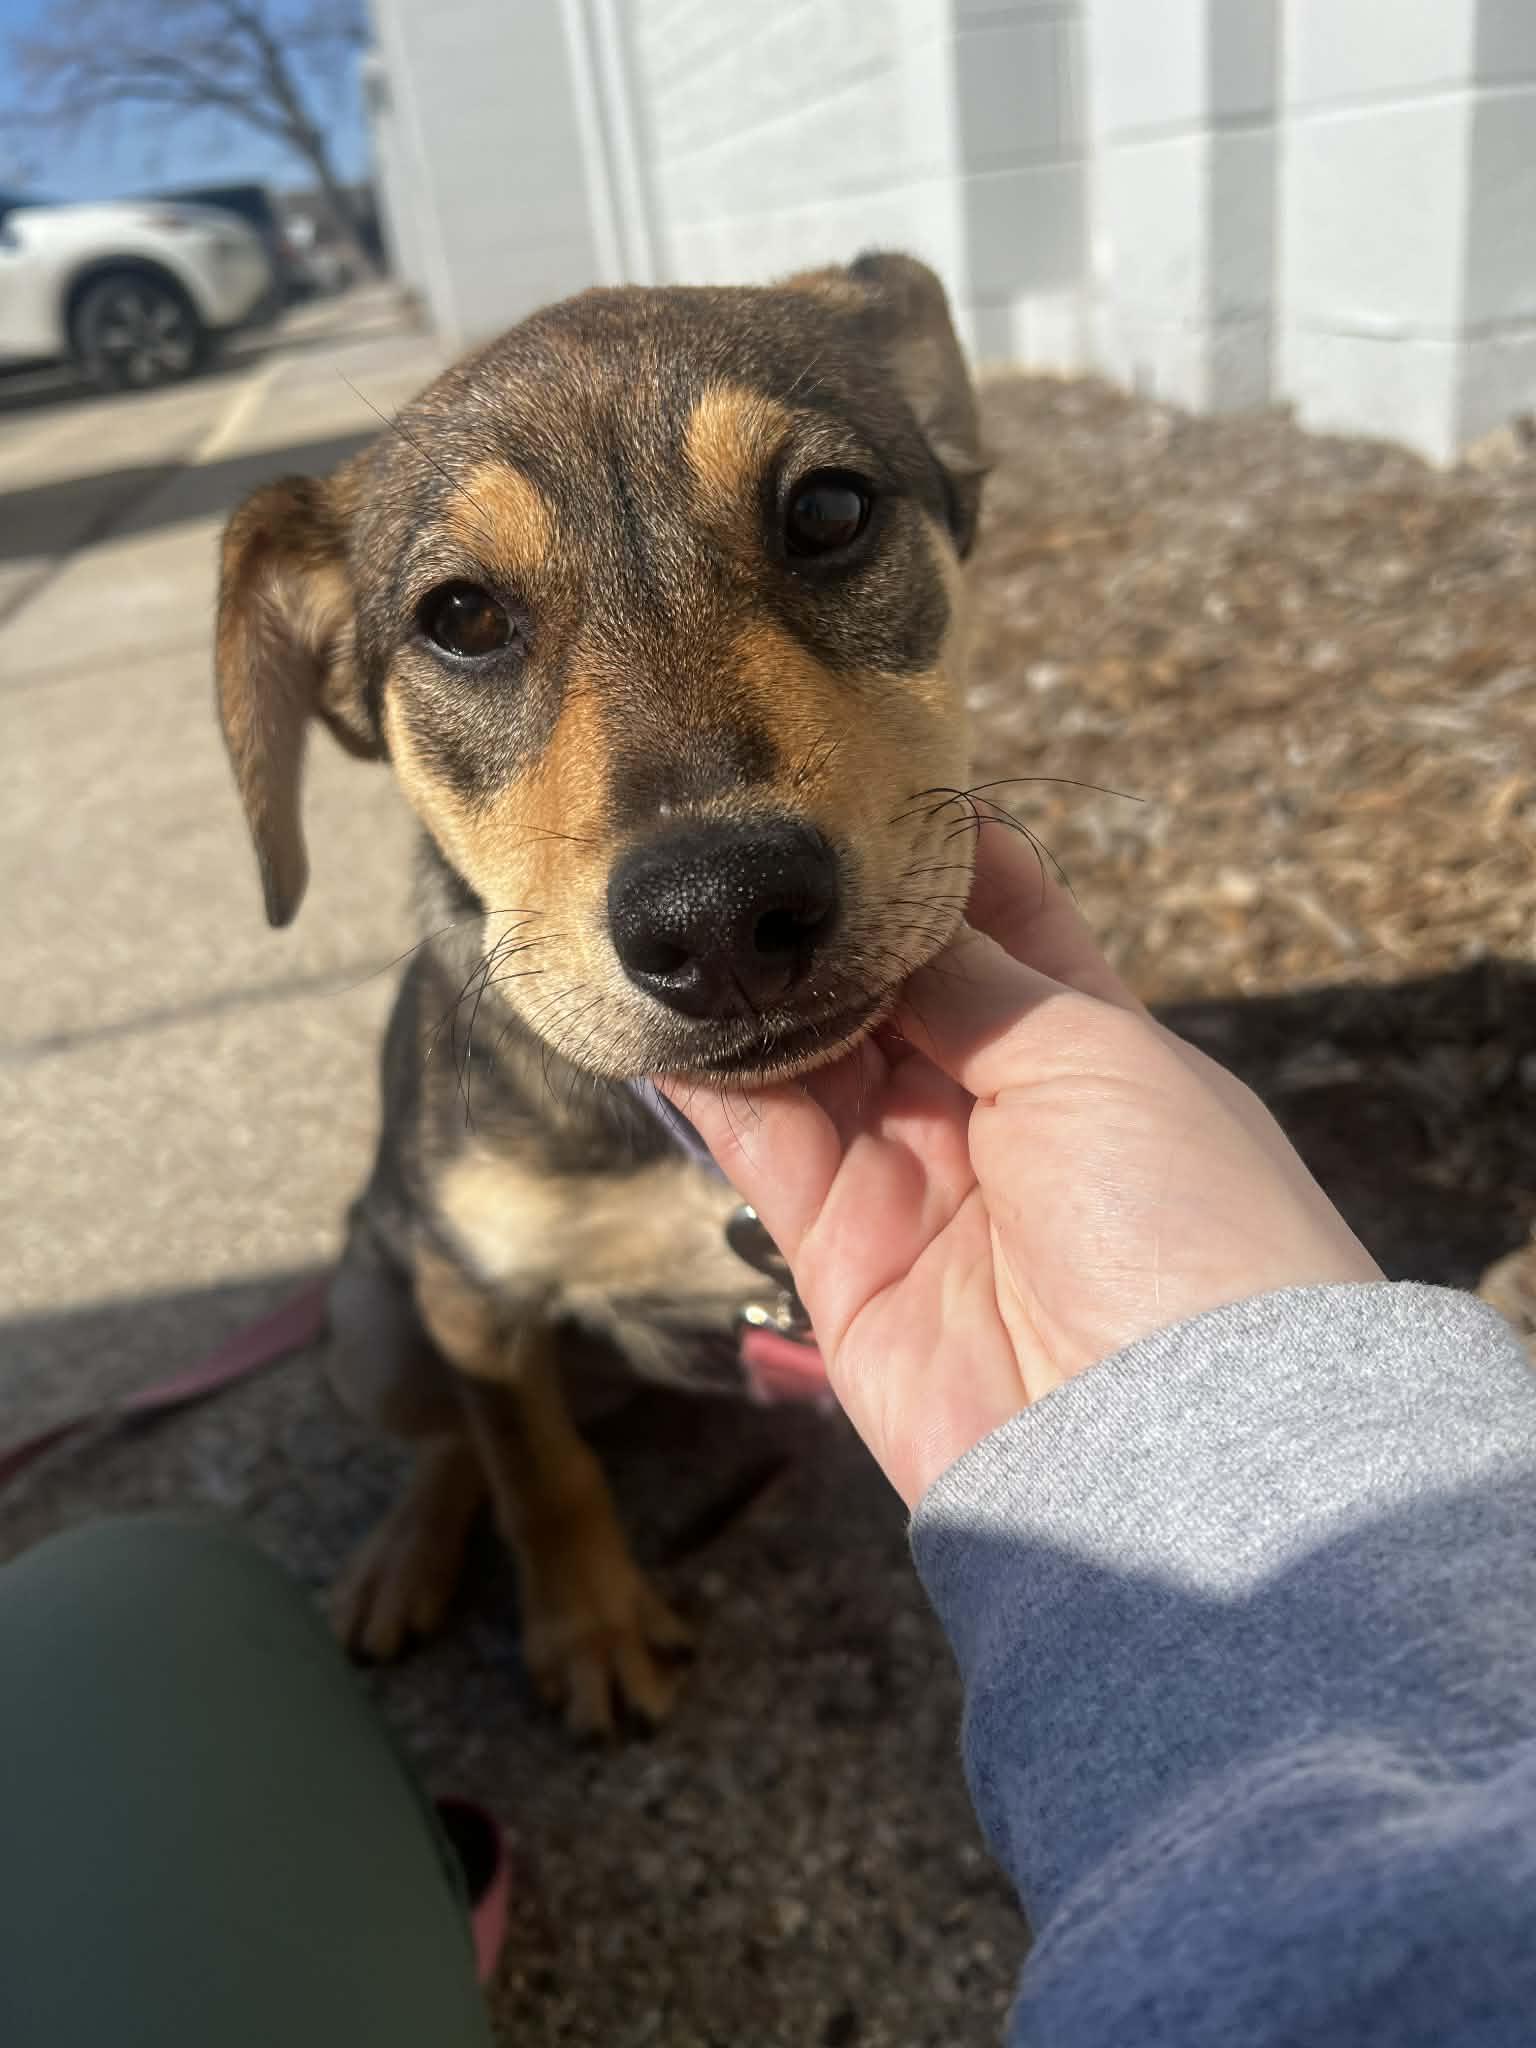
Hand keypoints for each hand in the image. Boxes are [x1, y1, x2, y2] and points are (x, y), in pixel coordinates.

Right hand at [665, 828, 1379, 1507]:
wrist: (1164, 1440)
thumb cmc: (1174, 1215)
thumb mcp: (1090, 1054)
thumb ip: (970, 977)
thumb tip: (885, 901)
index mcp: (1081, 1037)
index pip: (991, 913)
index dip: (924, 846)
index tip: (839, 772)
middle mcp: (991, 1101)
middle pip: (883, 981)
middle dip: (816, 913)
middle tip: (723, 825)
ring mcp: (912, 1178)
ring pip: (808, 1056)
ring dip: (751, 988)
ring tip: (677, 901)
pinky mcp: (840, 1257)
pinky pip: (760, 1148)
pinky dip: (709, 1082)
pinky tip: (657, 1009)